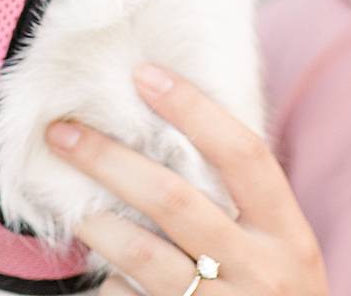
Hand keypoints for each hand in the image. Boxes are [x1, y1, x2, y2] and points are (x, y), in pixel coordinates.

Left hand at [45, 65, 327, 295]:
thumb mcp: (280, 251)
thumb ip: (239, 204)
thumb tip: (164, 128)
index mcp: (288, 235)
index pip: (242, 154)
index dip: (194, 110)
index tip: (144, 75)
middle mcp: (261, 271)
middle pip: (173, 199)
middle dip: (108, 159)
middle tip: (62, 132)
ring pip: (139, 254)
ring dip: (93, 220)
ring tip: (64, 200)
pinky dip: (110, 285)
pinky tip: (103, 274)